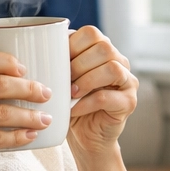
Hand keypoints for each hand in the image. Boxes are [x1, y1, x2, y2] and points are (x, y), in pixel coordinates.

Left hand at [66, 26, 137, 156]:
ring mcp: (128, 82)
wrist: (85, 137)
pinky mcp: (128, 103)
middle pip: (104, 48)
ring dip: (86, 80)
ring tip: (70, 94)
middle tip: (64, 80)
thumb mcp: (63, 79)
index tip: (56, 60)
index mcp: (104, 51)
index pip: (92, 33)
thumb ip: (60, 61)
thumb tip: (40, 49)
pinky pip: (107, 97)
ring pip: (112, 69)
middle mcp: (120, 62)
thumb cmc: (71, 104)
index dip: (72, 44)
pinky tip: (73, 109)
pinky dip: (86, 103)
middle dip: (79, 64)